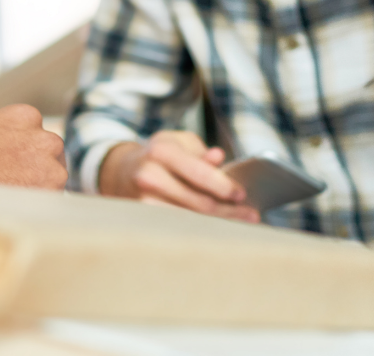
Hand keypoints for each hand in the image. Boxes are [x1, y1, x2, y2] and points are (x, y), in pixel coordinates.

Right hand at [99, 130, 259, 221]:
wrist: (121, 171)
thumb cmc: (159, 155)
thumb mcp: (178, 142)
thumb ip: (200, 151)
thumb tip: (219, 159)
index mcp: (161, 151)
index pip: (199, 172)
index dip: (223, 186)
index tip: (243, 194)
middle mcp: (149, 176)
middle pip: (197, 202)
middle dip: (229, 211)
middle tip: (252, 215)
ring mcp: (143, 202)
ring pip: (190, 221)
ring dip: (219, 224)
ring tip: (241, 224)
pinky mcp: (143, 221)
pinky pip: (179, 229)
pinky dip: (201, 231)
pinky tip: (217, 231)